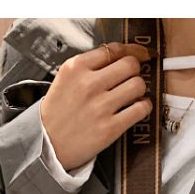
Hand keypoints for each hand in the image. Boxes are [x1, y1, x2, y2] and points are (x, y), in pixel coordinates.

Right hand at [40, 41, 153, 170]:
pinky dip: (145, 106)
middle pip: (130, 64)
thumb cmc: (59, 112)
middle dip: (136, 70)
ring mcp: (100, 106)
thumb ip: (91, 66)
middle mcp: (88, 84)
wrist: (49, 144)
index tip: (139, 55)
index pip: (113, 49)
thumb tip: (123, 57)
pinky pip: (140, 109)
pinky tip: (138, 108)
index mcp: (76, 67)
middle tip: (133, 78)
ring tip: (135, 95)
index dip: (131, 52)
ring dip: (141, 89)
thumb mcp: (66, 79)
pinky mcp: (110, 128)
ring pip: (138, 84)